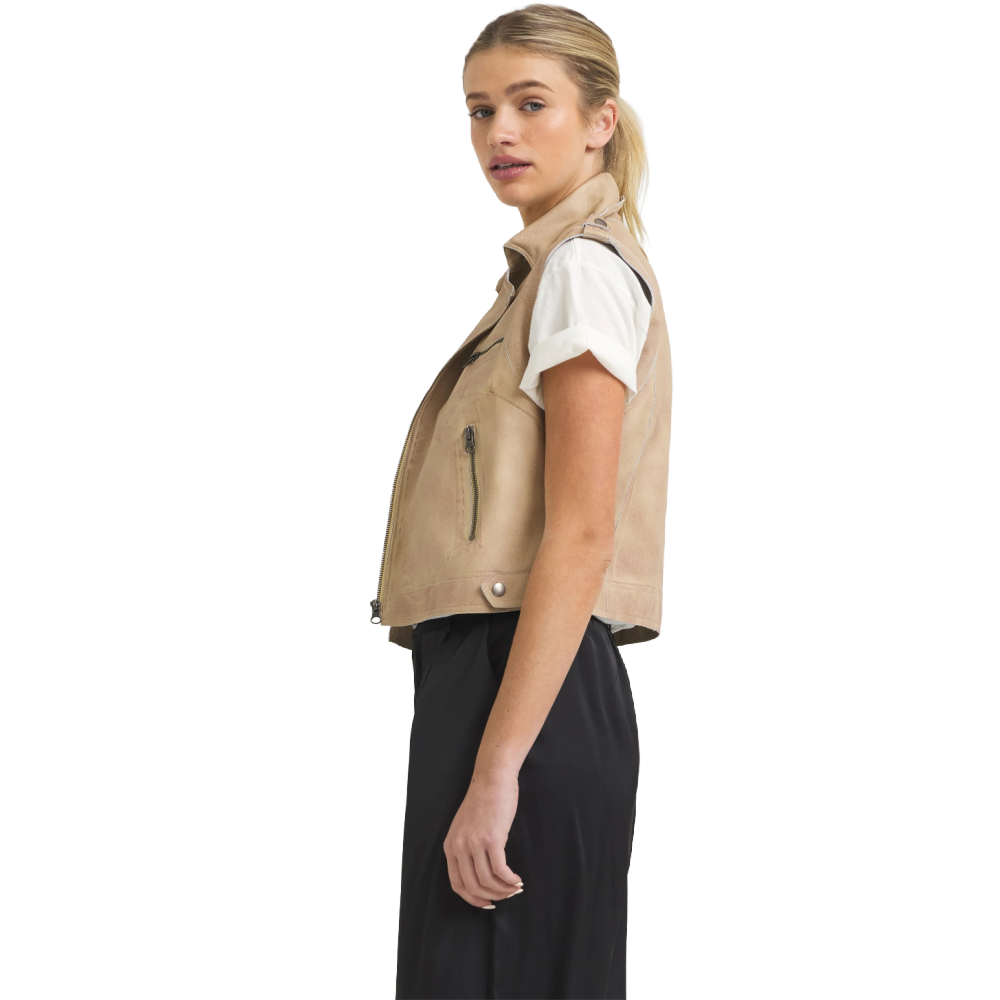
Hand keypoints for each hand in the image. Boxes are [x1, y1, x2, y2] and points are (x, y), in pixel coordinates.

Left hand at [443, 769, 523, 907]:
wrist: (492, 779)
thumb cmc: (483, 801)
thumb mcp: (465, 826)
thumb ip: (467, 847)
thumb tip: (479, 873)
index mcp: (450, 846)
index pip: (457, 884)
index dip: (472, 899)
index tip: (487, 903)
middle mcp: (459, 847)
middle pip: (473, 886)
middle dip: (491, 896)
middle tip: (506, 896)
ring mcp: (474, 843)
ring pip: (488, 880)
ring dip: (503, 889)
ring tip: (515, 888)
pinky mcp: (492, 839)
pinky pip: (500, 870)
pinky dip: (510, 880)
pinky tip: (517, 880)